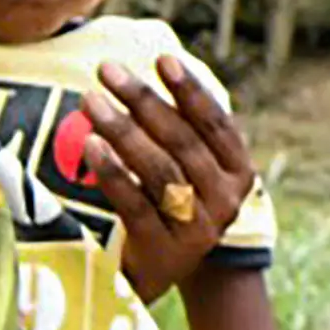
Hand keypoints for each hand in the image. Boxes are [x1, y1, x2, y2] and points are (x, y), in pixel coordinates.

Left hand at [75, 56, 252, 299]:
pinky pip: (135, 204)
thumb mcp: (188, 165)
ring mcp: (198, 230)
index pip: (216, 125)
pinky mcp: (165, 251)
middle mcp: (225, 201)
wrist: (164, 270)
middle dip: (143, 101)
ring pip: (159, 170)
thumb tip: (154, 61)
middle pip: (182, 143)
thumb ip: (180, 126)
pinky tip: (91, 144)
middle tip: (106, 69)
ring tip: (90, 100)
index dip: (191, 91)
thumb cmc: (172, 200)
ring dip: (122, 130)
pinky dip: (112, 172)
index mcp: (239, 172)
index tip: (163, 59)